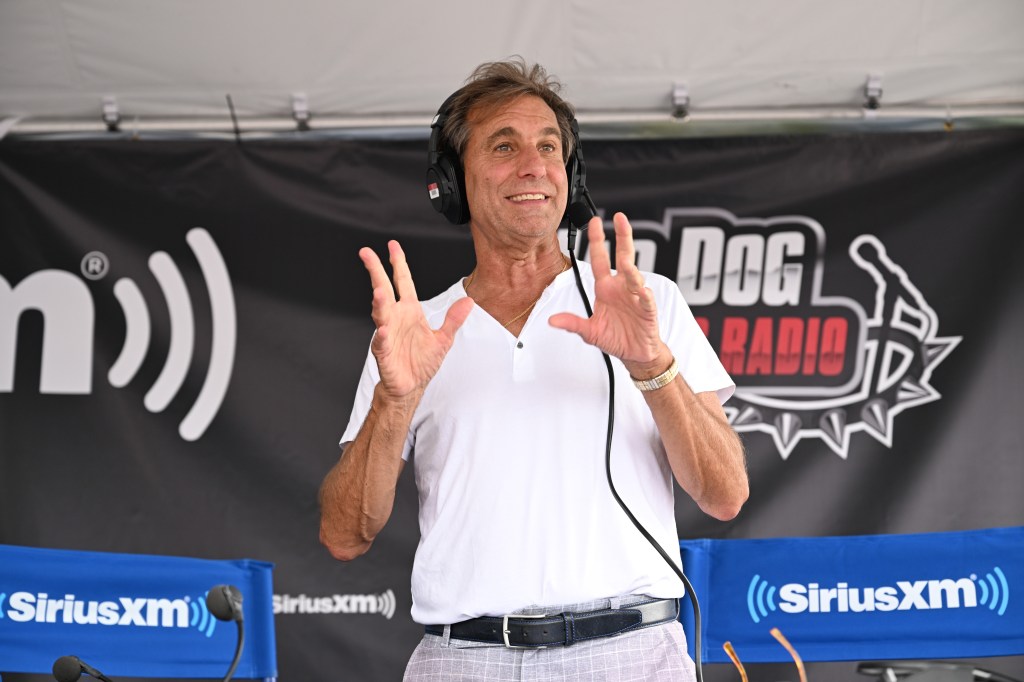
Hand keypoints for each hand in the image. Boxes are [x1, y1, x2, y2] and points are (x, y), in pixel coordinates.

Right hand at [360, 240, 473, 398]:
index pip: (403, 282)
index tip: (392, 246)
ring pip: (380, 313)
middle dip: (375, 271)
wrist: (410, 387)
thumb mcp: (443, 339)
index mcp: (409, 312)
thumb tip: (469, 301)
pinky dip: (382, 336)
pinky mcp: (384, 352)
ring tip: (378, 291)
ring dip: (379, 303)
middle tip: (366, 253)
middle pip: (384, 289)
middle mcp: (395, 318)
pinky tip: (384, 330)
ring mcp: (387, 334)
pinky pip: (382, 342)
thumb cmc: (421, 363)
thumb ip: (454, 319)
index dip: (398, 264)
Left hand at [548, 213, 669, 375]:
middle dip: (623, 237)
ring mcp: (635, 297)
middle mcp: (621, 288)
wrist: (635, 353)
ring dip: (632, 271)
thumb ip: (572, 324)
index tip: (595, 223)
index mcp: (605, 288)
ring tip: (628, 265)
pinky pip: (646, 300)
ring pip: (635, 277)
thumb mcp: (589, 332)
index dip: (597, 241)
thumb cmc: (615, 338)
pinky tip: (642, 291)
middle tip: (620, 219)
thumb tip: (552, 321)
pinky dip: (645, 295)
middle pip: (623, 257)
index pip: (600, 260)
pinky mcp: (647, 310)